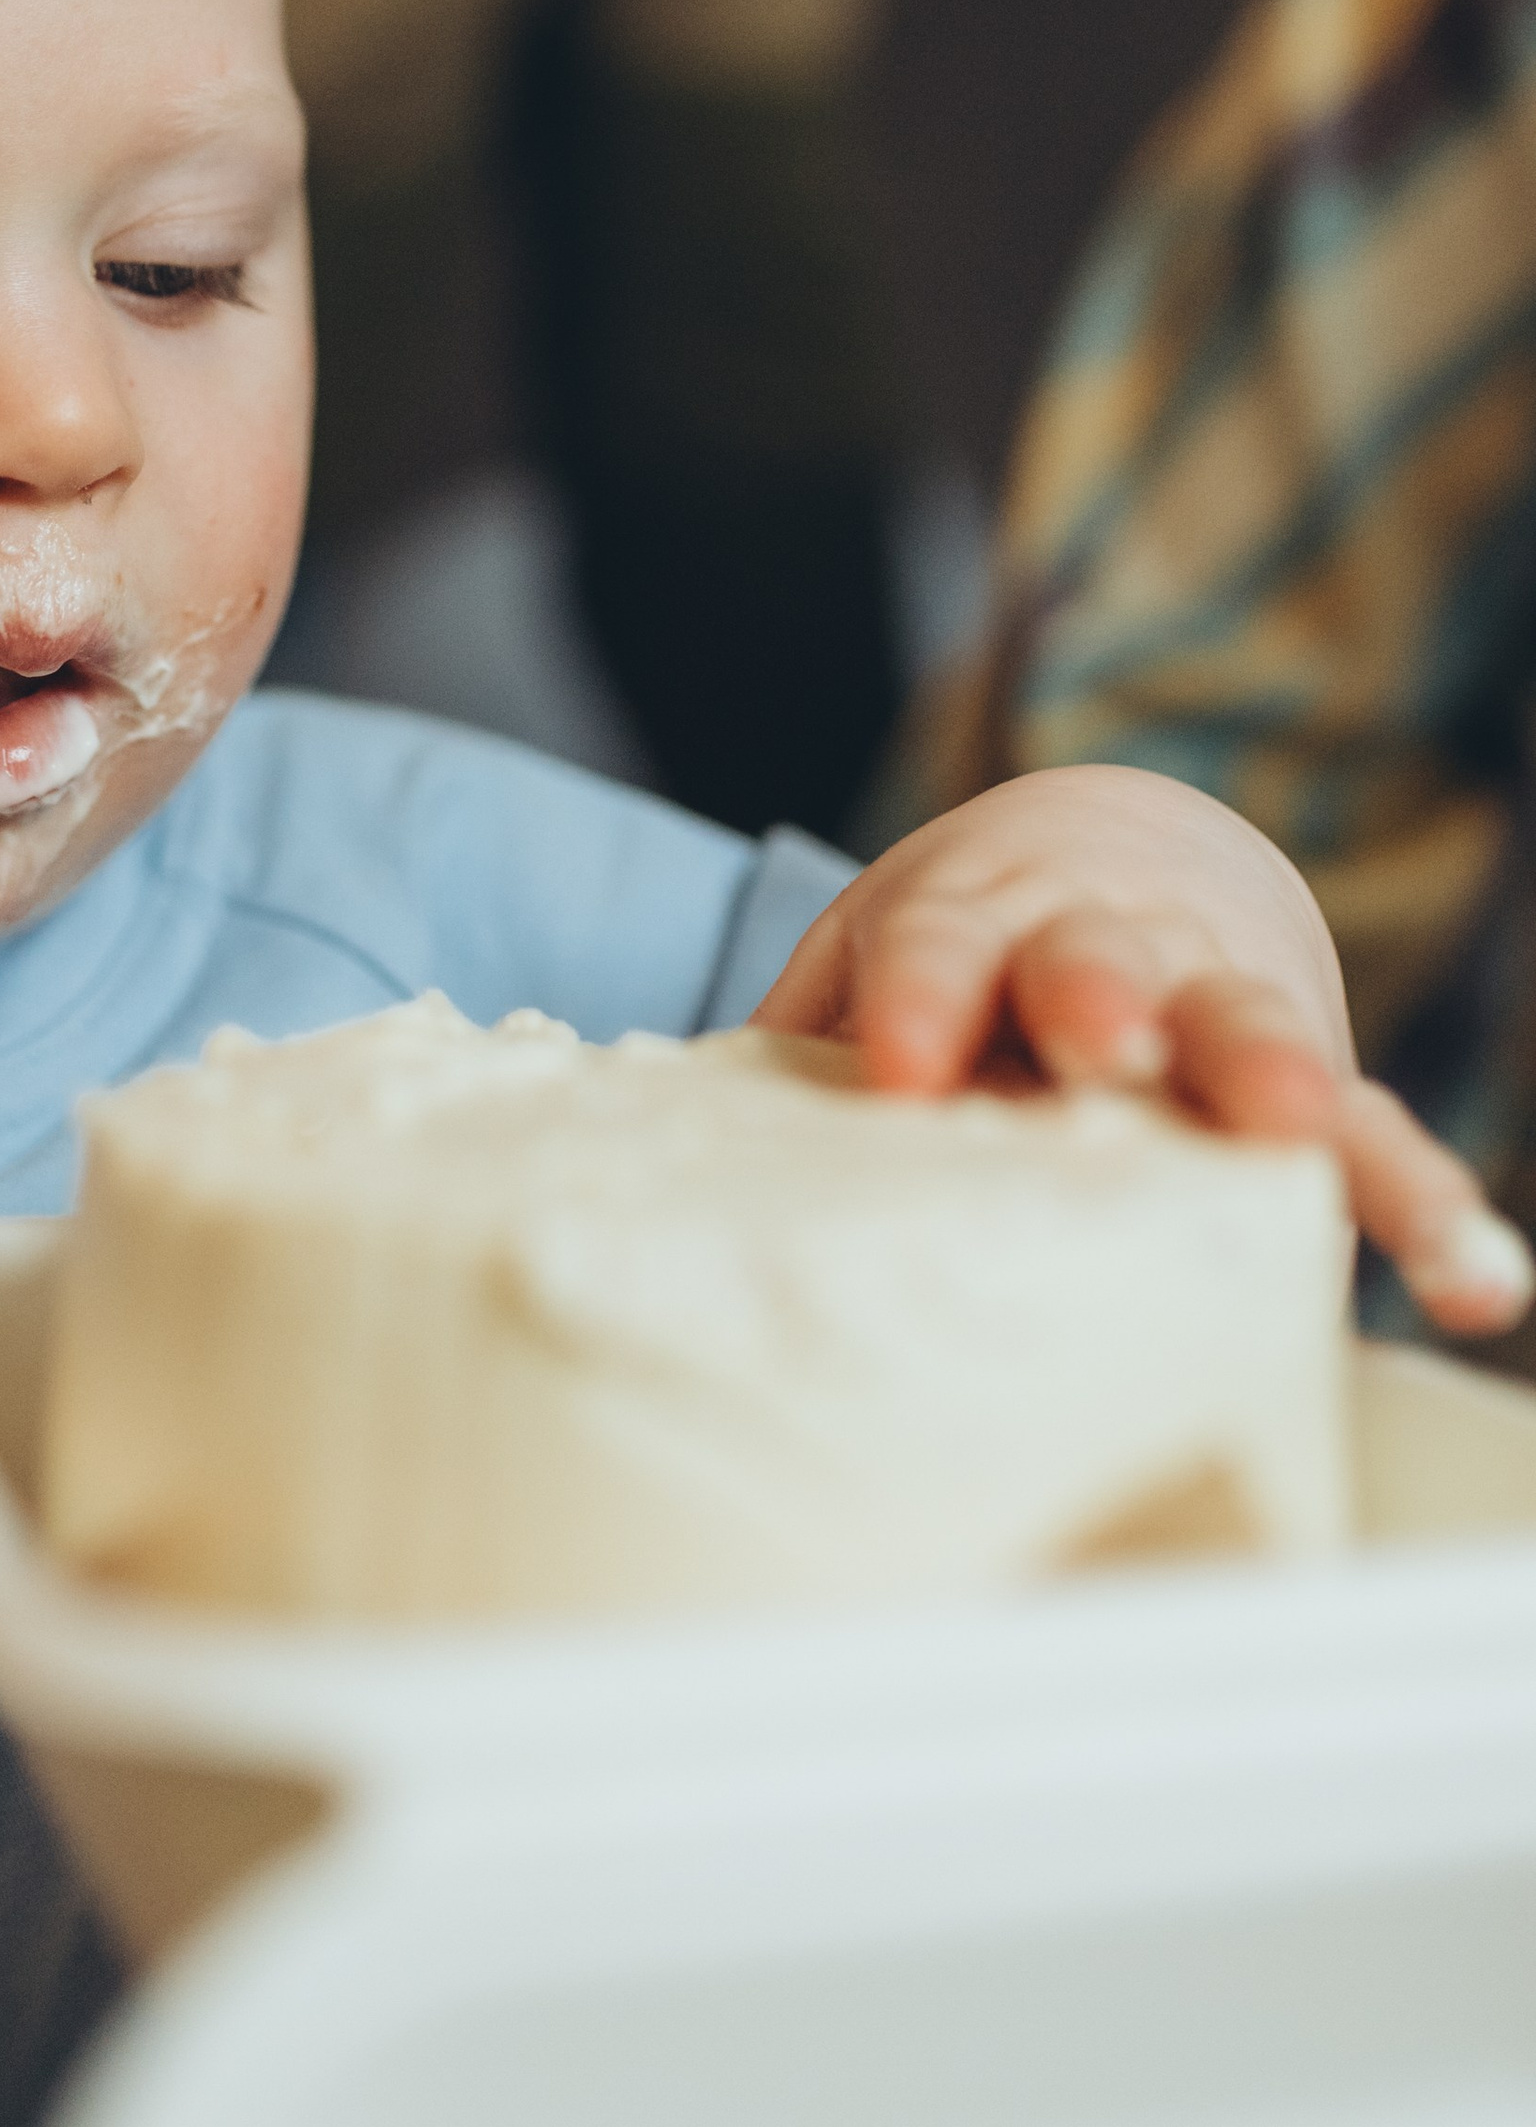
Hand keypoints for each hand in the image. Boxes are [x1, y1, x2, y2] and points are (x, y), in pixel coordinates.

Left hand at [753, 765, 1534, 1339]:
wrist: (1119, 847)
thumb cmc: (967, 940)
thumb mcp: (871, 952)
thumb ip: (801, 1040)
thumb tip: (672, 1149)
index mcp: (978, 919)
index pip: (937, 950)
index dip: (918, 999)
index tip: (895, 1063)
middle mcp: (1107, 950)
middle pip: (1102, 963)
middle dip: (1097, 993)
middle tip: (1090, 1031)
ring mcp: (1215, 1006)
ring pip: (1250, 1032)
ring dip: (1266, 1074)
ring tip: (1286, 1128)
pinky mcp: (1307, 1083)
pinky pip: (1376, 1139)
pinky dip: (1427, 1203)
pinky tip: (1480, 1279)